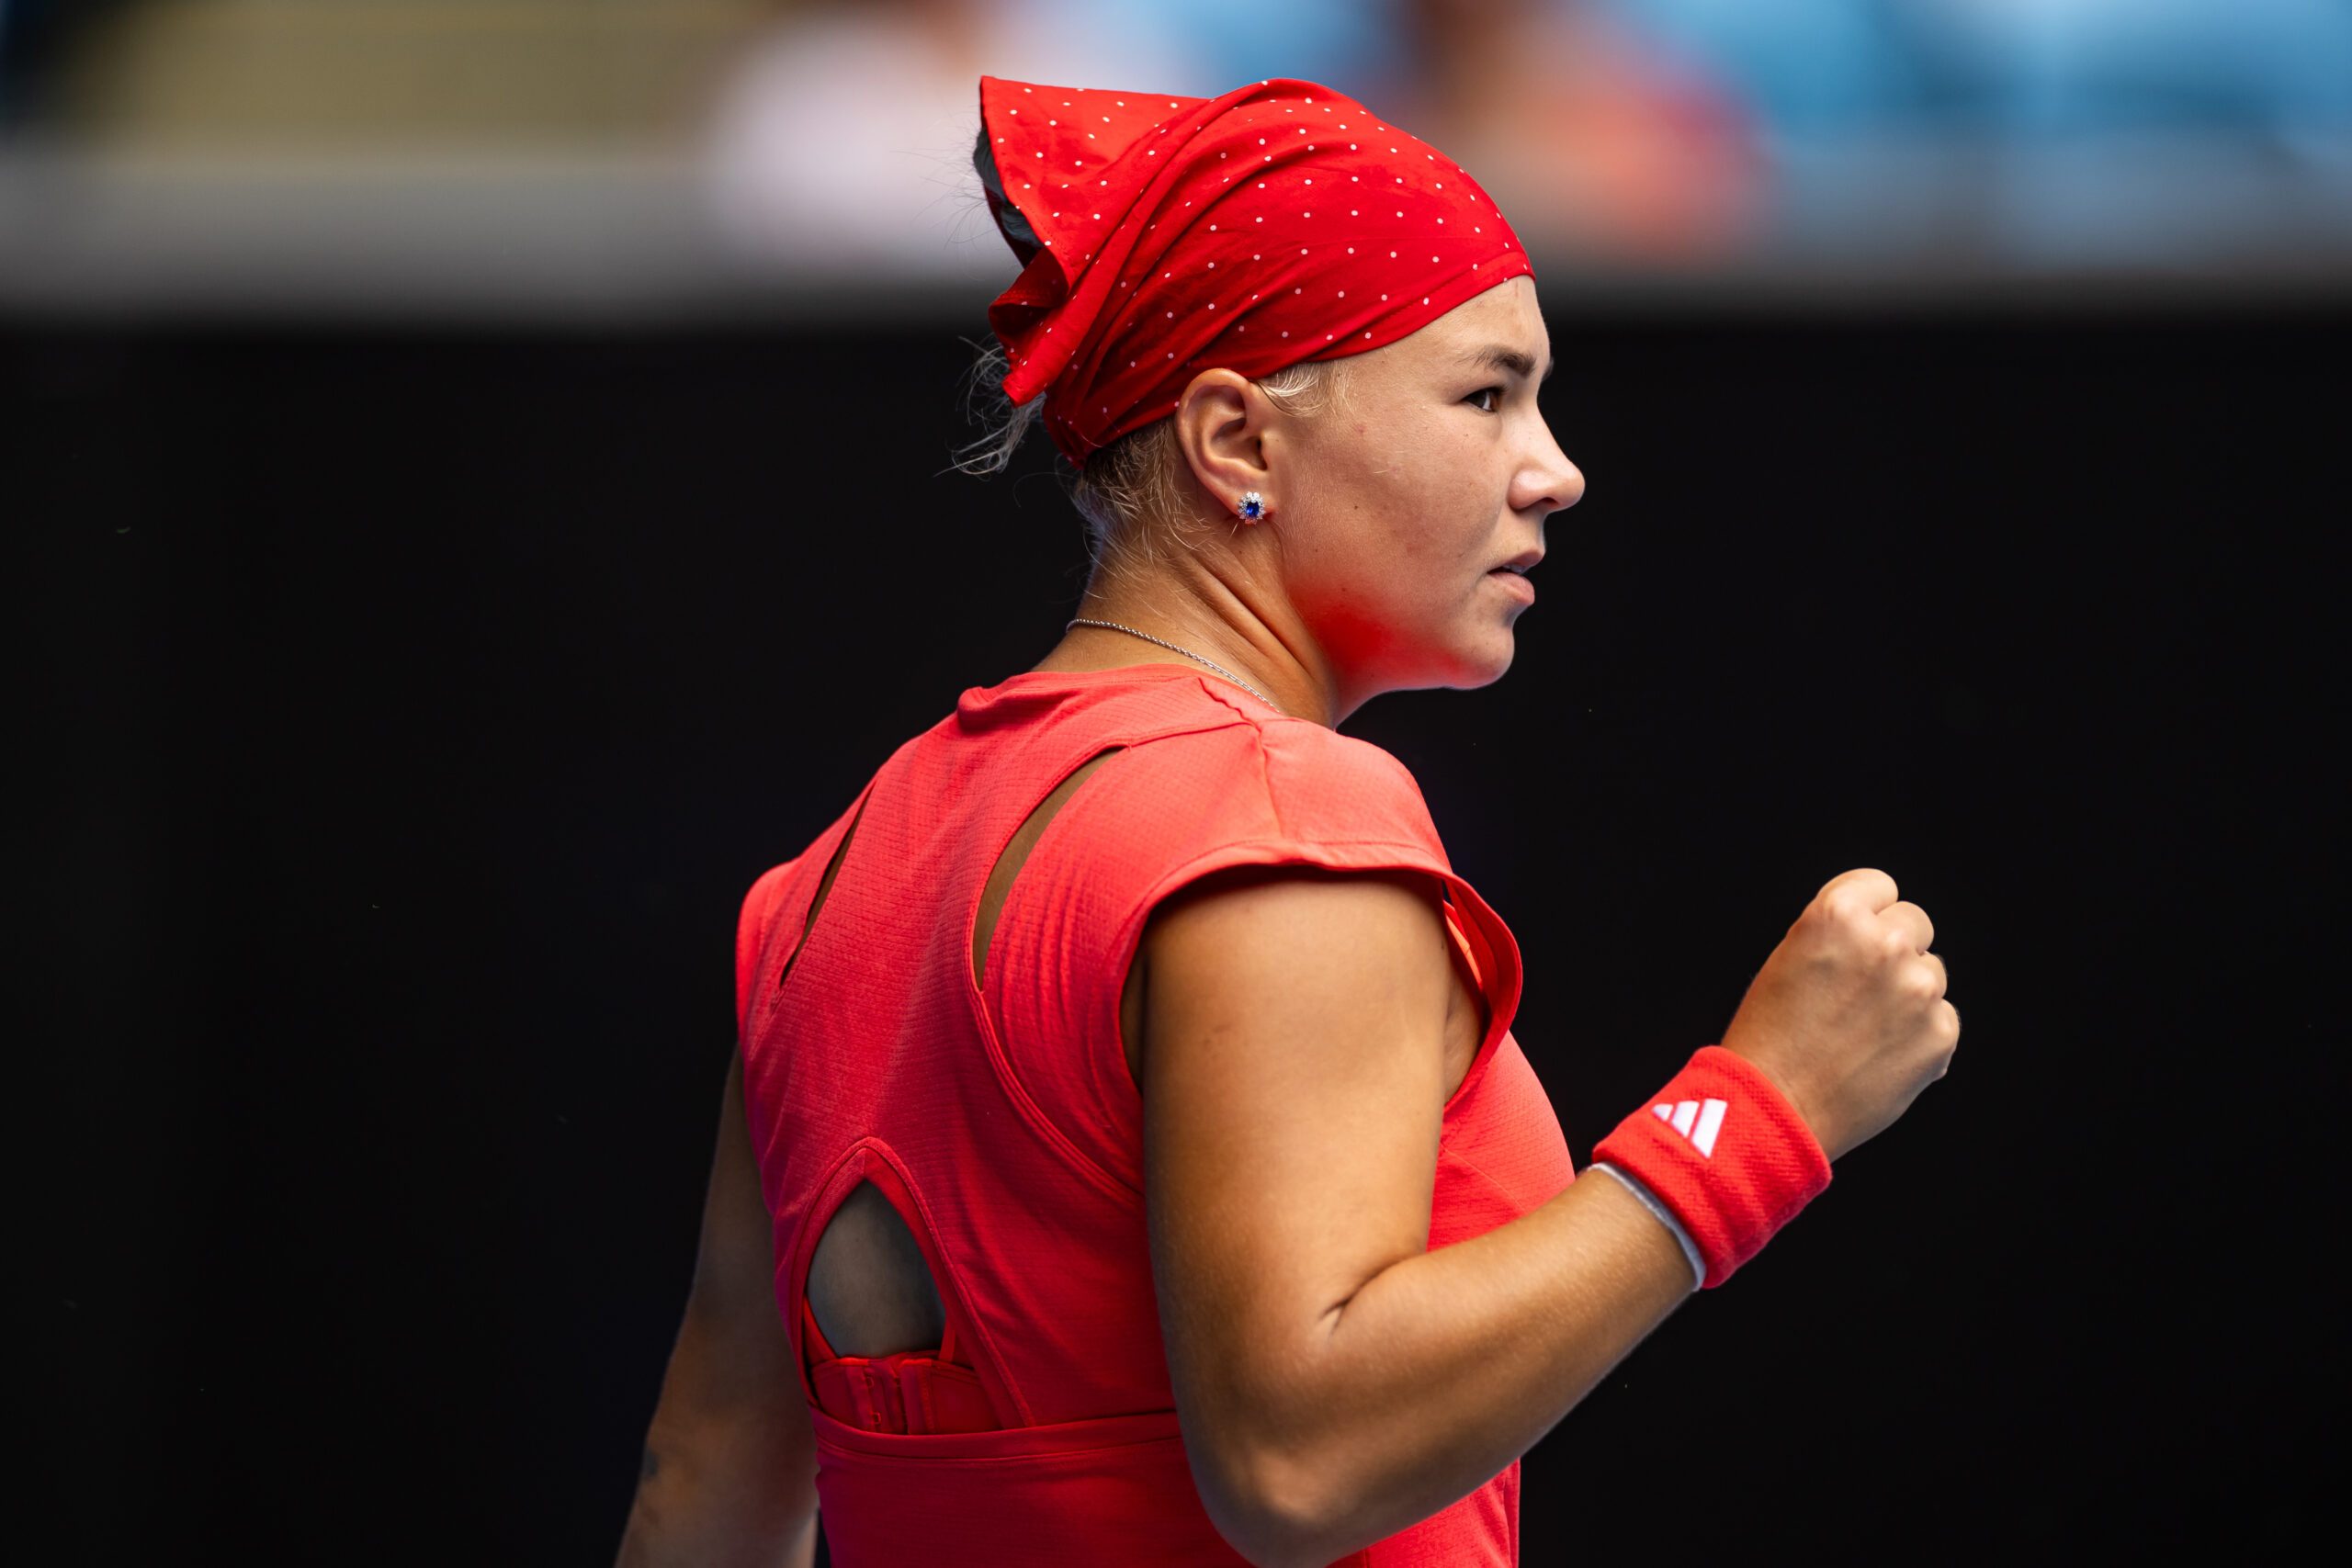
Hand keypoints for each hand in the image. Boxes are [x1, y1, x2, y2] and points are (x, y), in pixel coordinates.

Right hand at [1719, 868, 1959, 1162]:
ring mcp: (1918, 989)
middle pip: (1915, 923)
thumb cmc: (1769, 1037)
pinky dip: (1920, 1034)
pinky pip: (1943, 1018)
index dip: (1867, 914)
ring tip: (1866, 1029)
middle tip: (1861, 989)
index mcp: (1836, 915)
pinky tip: (1881, 1053)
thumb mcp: (1787, 959)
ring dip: (1909, 992)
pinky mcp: (1941, 1033)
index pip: (1881, 886)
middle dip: (1893, 949)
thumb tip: (1879, 931)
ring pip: (1931, 972)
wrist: (1777, 1106)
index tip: (1858, 938)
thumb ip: (1837, 934)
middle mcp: (1884, 943)